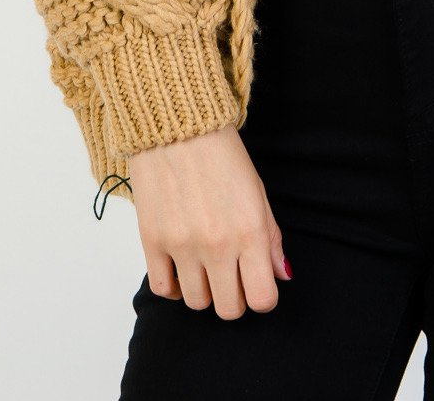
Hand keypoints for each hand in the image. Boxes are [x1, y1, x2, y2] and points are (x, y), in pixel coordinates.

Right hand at [128, 124, 292, 317]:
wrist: (178, 125)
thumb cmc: (222, 154)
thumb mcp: (257, 191)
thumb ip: (271, 238)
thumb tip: (281, 275)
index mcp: (250, 231)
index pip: (262, 299)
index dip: (263, 298)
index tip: (258, 286)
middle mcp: (217, 245)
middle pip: (229, 309)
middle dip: (235, 298)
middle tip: (232, 277)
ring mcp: (182, 246)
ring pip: (197, 303)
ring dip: (204, 290)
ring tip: (205, 266)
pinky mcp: (152, 241)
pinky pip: (163, 289)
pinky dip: (174, 286)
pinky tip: (180, 268)